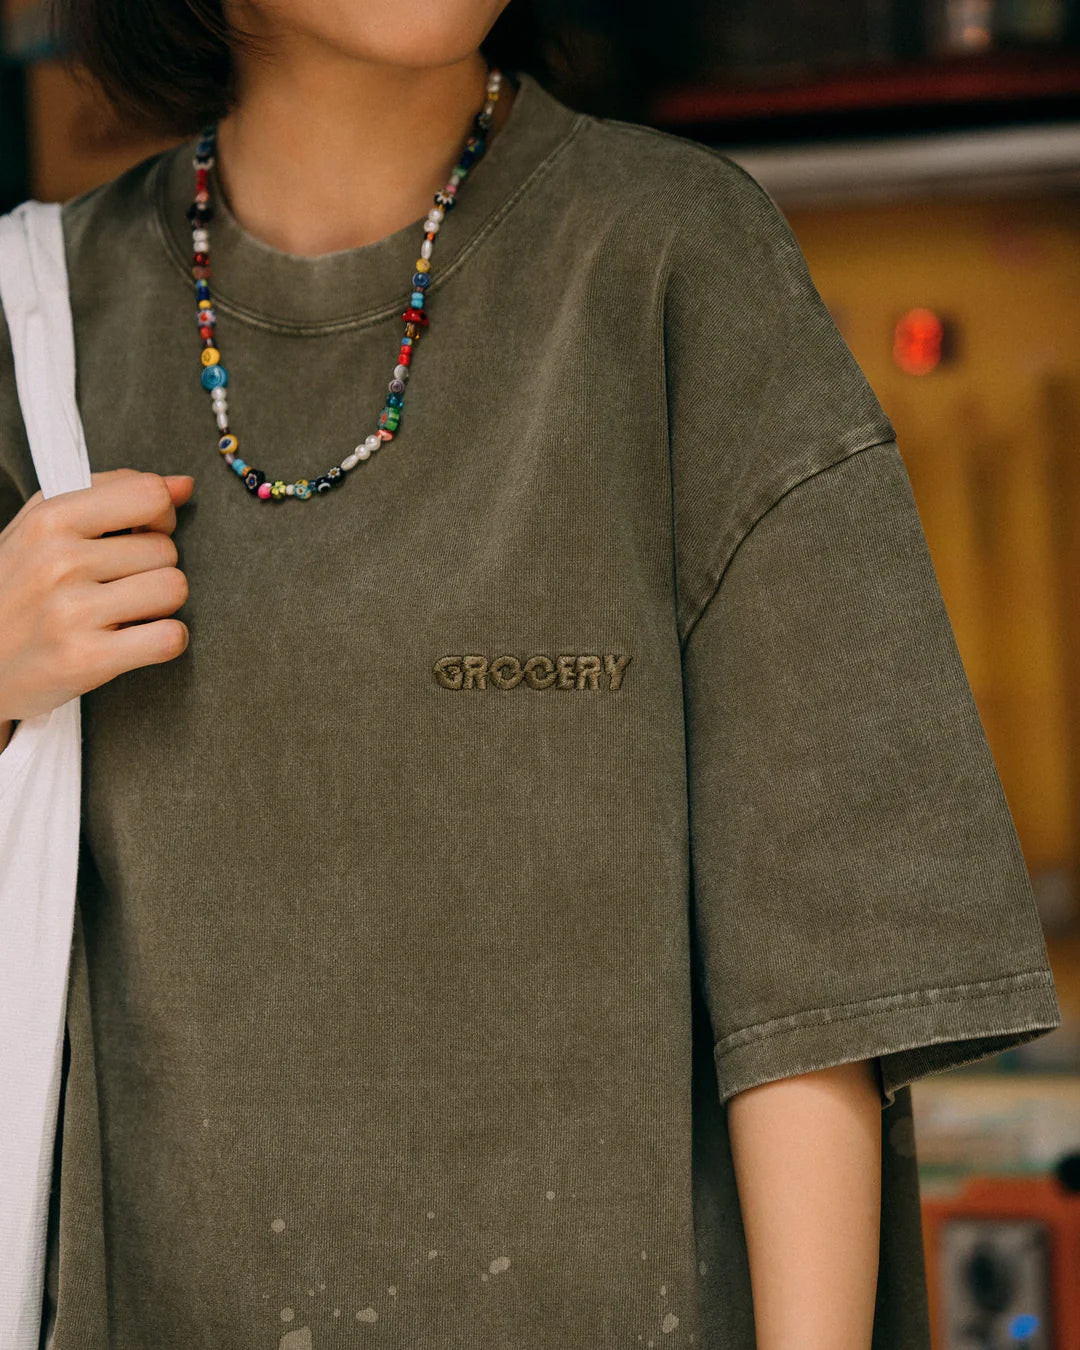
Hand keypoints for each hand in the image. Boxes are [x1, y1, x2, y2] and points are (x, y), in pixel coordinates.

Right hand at [0, 468, 194, 724]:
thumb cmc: (13, 590)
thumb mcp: (42, 529)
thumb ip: (111, 496)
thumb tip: (185, 484)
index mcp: (49, 520)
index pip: (149, 494)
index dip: (161, 515)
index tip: (144, 533)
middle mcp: (58, 561)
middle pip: (166, 549)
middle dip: (153, 568)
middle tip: (117, 587)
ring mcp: (71, 612)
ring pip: (173, 589)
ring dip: (161, 605)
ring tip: (123, 613)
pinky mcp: (85, 660)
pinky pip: (169, 637)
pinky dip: (165, 640)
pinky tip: (137, 641)